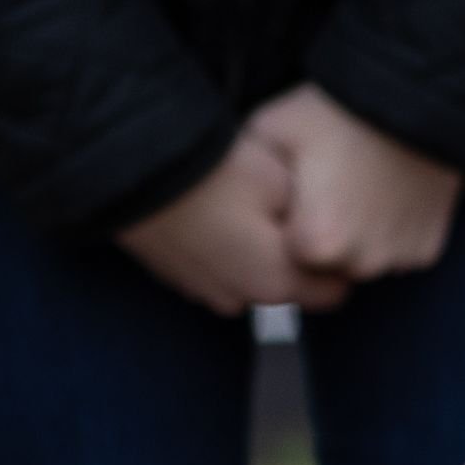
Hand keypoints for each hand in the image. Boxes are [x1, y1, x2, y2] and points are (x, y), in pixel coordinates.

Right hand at [115, 132, 339, 314]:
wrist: (129, 166)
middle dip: (293, 251)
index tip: (328, 222)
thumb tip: (326, 221)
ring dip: (253, 249)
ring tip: (238, 201)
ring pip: (249, 274)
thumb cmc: (214, 169)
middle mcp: (241, 298)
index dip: (336, 257)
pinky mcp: (173, 276)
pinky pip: (213, 266)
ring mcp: (202, 291)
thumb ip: (314, 211)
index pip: (335, 289)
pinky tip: (208, 208)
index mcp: (278, 281)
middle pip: (289, 283)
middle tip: (280, 201)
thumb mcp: (281, 177)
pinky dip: (218, 246)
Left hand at [250, 83, 464, 290]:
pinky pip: (400, 250)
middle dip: (323, 237)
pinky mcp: (428, 249)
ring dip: (358, 237)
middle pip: (327, 265)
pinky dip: (393, 231)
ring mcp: (399, 259)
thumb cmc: (340, 111)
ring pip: (363, 260)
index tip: (296, 195)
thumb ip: (246, 169)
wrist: (414, 98)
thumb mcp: (271, 128)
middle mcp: (360, 263)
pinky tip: (387, 193)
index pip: (288, 256)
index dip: (288, 224)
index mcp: (316, 243)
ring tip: (359, 187)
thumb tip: (228, 192)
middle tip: (328, 188)